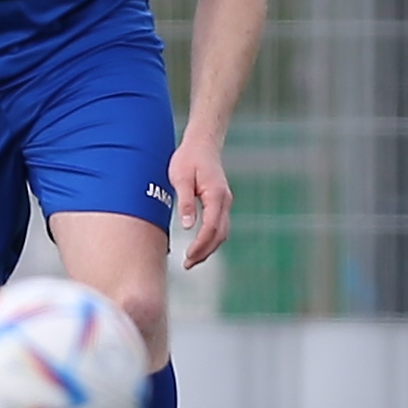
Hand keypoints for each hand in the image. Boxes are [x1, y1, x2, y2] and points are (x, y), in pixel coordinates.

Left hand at [168, 135, 232, 268]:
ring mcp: (225, 202)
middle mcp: (225, 200)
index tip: (188, 257)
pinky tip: (200, 246)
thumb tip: (188, 226)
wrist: (202, 143)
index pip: (211, 227)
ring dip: (209, 248)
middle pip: (220, 234)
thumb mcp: (181, 178)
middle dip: (205, 252)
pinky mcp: (221, 202)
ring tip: (192, 260)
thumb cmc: (189, 158)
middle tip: (188, 264)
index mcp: (216, 195)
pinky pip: (220, 226)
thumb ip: (186, 202)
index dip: (200, 245)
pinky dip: (211, 239)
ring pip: (222, 232)